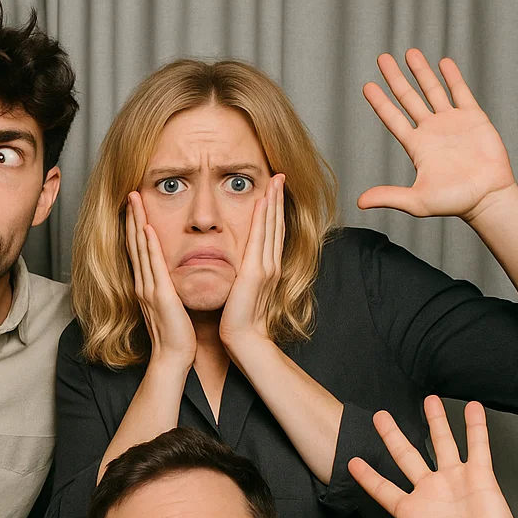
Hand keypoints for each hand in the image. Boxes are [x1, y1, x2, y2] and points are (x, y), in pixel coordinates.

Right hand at [126, 192, 196, 369]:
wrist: (174, 357)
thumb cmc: (177, 334)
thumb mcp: (172, 305)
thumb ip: (170, 288)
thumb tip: (175, 277)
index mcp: (147, 286)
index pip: (139, 250)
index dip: (136, 226)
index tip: (136, 206)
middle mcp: (143, 284)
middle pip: (134, 243)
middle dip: (132, 217)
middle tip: (130, 193)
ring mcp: (149, 289)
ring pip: (140, 249)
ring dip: (136, 222)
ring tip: (134, 199)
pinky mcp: (159, 296)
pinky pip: (152, 265)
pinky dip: (148, 245)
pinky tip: (146, 227)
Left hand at [219, 174, 284, 348]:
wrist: (244, 341)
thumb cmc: (240, 323)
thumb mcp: (241, 295)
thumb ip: (242, 280)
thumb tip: (238, 273)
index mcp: (266, 271)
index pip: (271, 235)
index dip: (274, 213)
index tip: (273, 193)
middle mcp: (270, 266)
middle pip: (275, 225)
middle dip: (278, 200)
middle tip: (280, 176)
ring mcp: (265, 268)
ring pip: (271, 227)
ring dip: (273, 202)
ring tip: (275, 180)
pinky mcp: (256, 272)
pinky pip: (260, 239)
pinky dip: (263, 219)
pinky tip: (263, 201)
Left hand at [333, 396, 517, 517]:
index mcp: (411, 513)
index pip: (382, 488)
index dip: (367, 475)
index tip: (352, 461)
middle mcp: (431, 494)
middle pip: (406, 456)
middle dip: (393, 436)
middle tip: (379, 417)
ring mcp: (456, 484)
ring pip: (442, 444)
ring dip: (435, 422)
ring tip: (428, 400)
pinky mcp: (481, 480)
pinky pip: (478, 448)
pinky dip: (476, 427)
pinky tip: (473, 408)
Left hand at [358, 49, 517, 221]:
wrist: (486, 197)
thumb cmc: (453, 202)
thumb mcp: (415, 200)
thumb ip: (388, 196)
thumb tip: (360, 202)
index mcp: (416, 146)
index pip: (392, 118)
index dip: (380, 102)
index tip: (367, 85)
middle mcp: (431, 131)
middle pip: (408, 98)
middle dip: (395, 78)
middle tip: (382, 59)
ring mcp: (451, 122)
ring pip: (432, 90)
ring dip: (421, 71)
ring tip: (409, 52)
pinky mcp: (473, 118)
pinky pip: (461, 92)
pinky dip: (452, 77)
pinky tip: (443, 63)